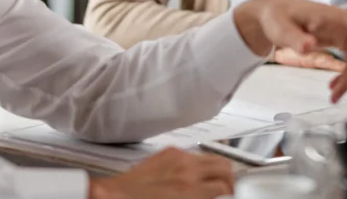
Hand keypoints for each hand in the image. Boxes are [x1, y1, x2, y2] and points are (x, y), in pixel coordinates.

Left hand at [89, 148, 233, 198]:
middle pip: (226, 167)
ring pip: (213, 158)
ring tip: (216, 182)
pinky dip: (200, 164)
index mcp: (191, 190)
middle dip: (231, 180)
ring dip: (218, 170)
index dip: (232, 193)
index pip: (226, 187)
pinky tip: (194, 174)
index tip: (232, 196)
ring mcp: (179, 158)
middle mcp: (188, 170)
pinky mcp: (169, 152)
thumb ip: (201, 198)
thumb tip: (216, 195)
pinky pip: (194, 155)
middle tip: (228, 190)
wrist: (114, 196)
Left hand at [234, 0, 346, 102]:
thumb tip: (309, 46)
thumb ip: (295, 38)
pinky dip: (342, 75)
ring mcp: (338, 32)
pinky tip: (333, 87)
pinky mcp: (334, 39)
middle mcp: (340, 25)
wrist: (270, 15)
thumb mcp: (281, 28)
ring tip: (335, 98)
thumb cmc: (276, 16)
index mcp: (332, 18)